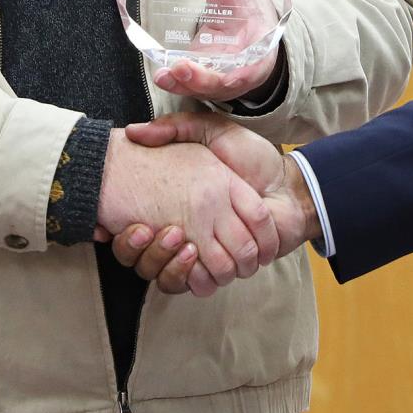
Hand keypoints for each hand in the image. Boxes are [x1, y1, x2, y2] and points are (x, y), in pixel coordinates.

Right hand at [113, 115, 320, 295]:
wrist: (289, 186)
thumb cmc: (254, 157)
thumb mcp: (213, 131)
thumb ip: (178, 127)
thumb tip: (133, 132)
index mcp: (180, 203)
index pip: (136, 225)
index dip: (126, 228)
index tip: (123, 217)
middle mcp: (186, 231)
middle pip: (146, 256)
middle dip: (145, 248)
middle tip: (148, 230)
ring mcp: (202, 253)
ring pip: (166, 274)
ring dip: (165, 262)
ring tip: (176, 239)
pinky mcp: (219, 269)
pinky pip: (192, 285)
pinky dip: (189, 276)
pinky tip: (191, 255)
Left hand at [154, 50, 278, 104]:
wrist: (242, 12)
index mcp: (262, 41)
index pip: (260, 62)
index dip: (247, 73)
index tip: (230, 79)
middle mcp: (245, 64)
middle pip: (227, 82)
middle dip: (204, 80)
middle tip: (181, 68)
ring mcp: (223, 72)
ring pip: (206, 88)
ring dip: (184, 86)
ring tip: (164, 76)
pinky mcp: (204, 73)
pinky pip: (192, 84)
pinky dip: (177, 83)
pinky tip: (162, 75)